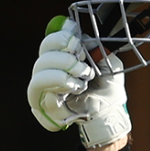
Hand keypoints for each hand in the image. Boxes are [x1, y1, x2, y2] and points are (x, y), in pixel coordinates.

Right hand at [27, 17, 131, 149]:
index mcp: (61, 60)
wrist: (111, 113)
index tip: (77, 42)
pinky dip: (58, 89)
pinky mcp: (46, 107)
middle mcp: (49, 73)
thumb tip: (84, 37)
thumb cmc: (108, 90)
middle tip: (82, 66)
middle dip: (64, 58)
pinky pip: (41, 95)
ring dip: (61, 74)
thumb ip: (97, 49)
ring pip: (38, 75)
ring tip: (81, 79)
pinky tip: (75, 89)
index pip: (49, 44)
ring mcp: (46, 90)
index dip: (60, 39)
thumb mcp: (110, 64)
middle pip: (42, 57)